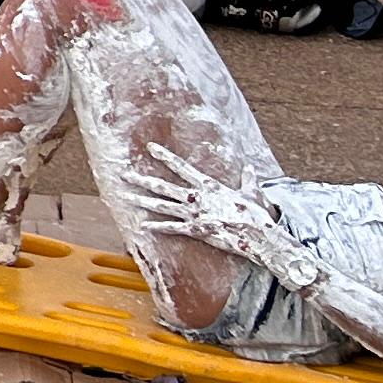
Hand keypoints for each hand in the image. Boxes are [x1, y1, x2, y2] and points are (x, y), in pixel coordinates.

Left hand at [115, 142, 301, 275]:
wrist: (259, 235)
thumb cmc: (256, 214)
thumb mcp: (252, 193)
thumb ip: (248, 179)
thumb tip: (250, 167)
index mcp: (208, 186)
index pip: (181, 167)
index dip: (164, 156)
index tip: (149, 147)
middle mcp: (196, 198)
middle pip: (163, 186)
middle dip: (141, 180)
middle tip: (123, 174)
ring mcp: (194, 214)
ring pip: (161, 206)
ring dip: (141, 201)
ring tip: (124, 197)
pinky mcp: (196, 230)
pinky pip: (172, 228)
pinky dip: (157, 227)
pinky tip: (142, 226)